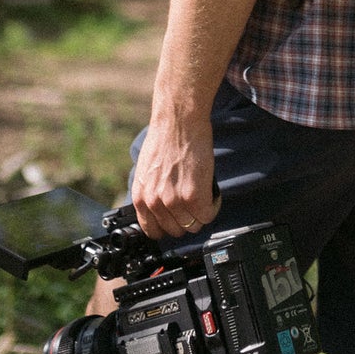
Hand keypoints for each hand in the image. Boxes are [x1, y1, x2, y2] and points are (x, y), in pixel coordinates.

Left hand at [130, 111, 221, 240]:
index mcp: (141, 198)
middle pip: (177, 231)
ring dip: (202, 212)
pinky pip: (208, 215)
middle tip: (195, 204)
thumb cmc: (165, 140)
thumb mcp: (147, 173)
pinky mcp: (193, 196)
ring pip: (194, 225)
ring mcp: (174, 201)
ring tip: (204, 195)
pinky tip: (212, 193)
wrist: (178, 122)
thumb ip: (152, 193)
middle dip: (188, 219)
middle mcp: (155, 203)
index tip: (177, 220)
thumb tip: (162, 208)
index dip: (168, 226)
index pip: (153, 231)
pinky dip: (213, 206)